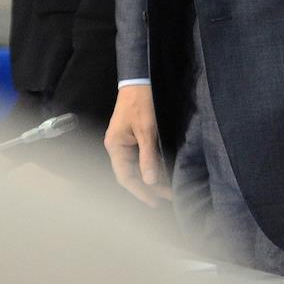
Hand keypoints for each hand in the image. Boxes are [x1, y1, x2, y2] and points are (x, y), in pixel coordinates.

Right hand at [103, 84, 170, 206]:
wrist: (139, 82)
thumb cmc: (140, 103)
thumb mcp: (147, 131)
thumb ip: (148, 156)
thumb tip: (149, 180)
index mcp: (115, 147)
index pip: (126, 176)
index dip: (140, 191)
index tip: (154, 201)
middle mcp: (118, 147)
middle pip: (131, 173)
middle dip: (148, 186)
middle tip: (166, 197)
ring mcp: (125, 142)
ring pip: (137, 166)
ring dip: (150, 177)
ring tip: (167, 188)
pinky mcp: (133, 137)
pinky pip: (141, 156)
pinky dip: (151, 165)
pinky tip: (162, 172)